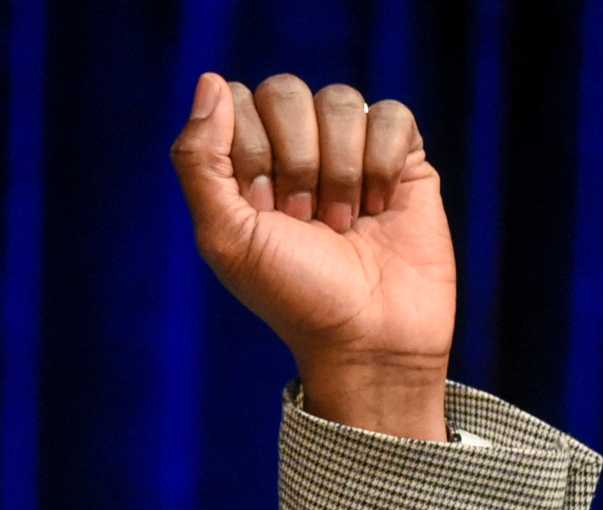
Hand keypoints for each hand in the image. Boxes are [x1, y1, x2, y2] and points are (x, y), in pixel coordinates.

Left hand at [169, 71, 456, 439]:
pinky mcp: (402, 158)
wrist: (368, 338)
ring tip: (343, 224)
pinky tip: (380, 207)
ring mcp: (351, 150)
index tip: (263, 210)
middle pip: (286, 92)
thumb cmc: (293, 297)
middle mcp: (297, 149)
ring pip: (339, 100)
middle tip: (304, 220)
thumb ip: (200, 159)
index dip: (250, 152)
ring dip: (339, 171)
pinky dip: (381, 163)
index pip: (238, 101)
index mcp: (247, 165)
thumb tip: (210, 79)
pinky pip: (390, 114)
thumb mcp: (225, 236)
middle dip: (294, 161)